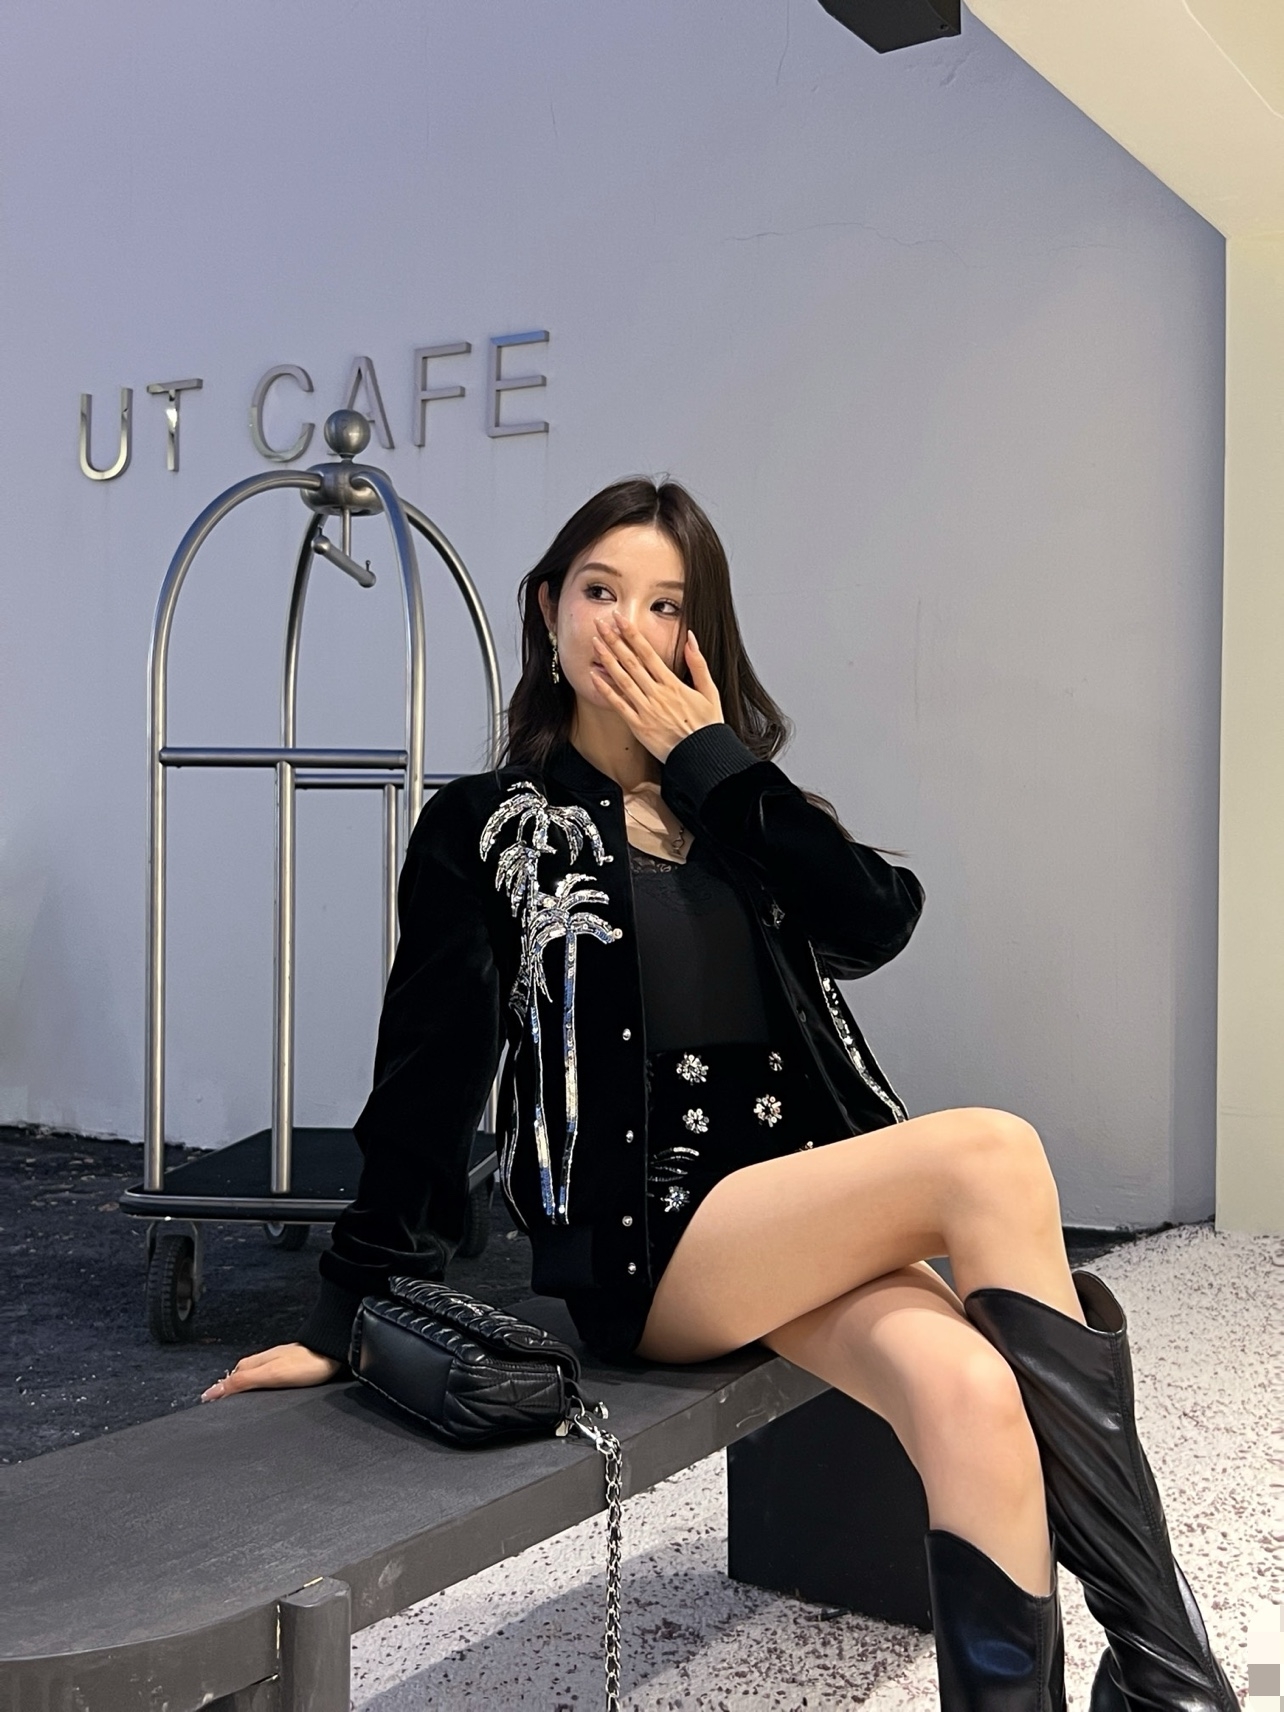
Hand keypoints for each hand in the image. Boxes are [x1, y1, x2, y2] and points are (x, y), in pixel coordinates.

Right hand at [200, 1342, 340, 1401]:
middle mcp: (265, 1361)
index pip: (231, 1379)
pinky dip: (258, 1385)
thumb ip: (245, 1381)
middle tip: (218, 1402)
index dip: (219, 1391)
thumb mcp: (272, 1375)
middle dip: (229, 1388)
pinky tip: (263, 1391)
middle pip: (240, 1375)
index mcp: (256, 1362)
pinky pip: (266, 1377)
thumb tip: (216, 1389)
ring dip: (243, 1386)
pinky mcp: (290, 1367)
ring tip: (236, 1398)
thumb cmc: (306, 1364)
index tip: (207, 1401)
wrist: (334, 1352)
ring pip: (253, 1375)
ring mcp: (278, 1362)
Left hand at [591, 618, 722, 762]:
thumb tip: (691, 638)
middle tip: (600, 623)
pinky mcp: (638, 726)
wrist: (703, 756)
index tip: (620, 619)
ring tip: (595, 643)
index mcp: (673, 684)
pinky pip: (619, 705)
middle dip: (614, 640)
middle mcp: (657, 694)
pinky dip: (606, 690)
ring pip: (622, 680)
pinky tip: (595, 676)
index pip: (648, 652)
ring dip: (607, 660)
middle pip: (631, 662)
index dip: (632, 634)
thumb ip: (698, 663)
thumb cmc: (707, 725)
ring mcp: (646, 710)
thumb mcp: (709, 691)